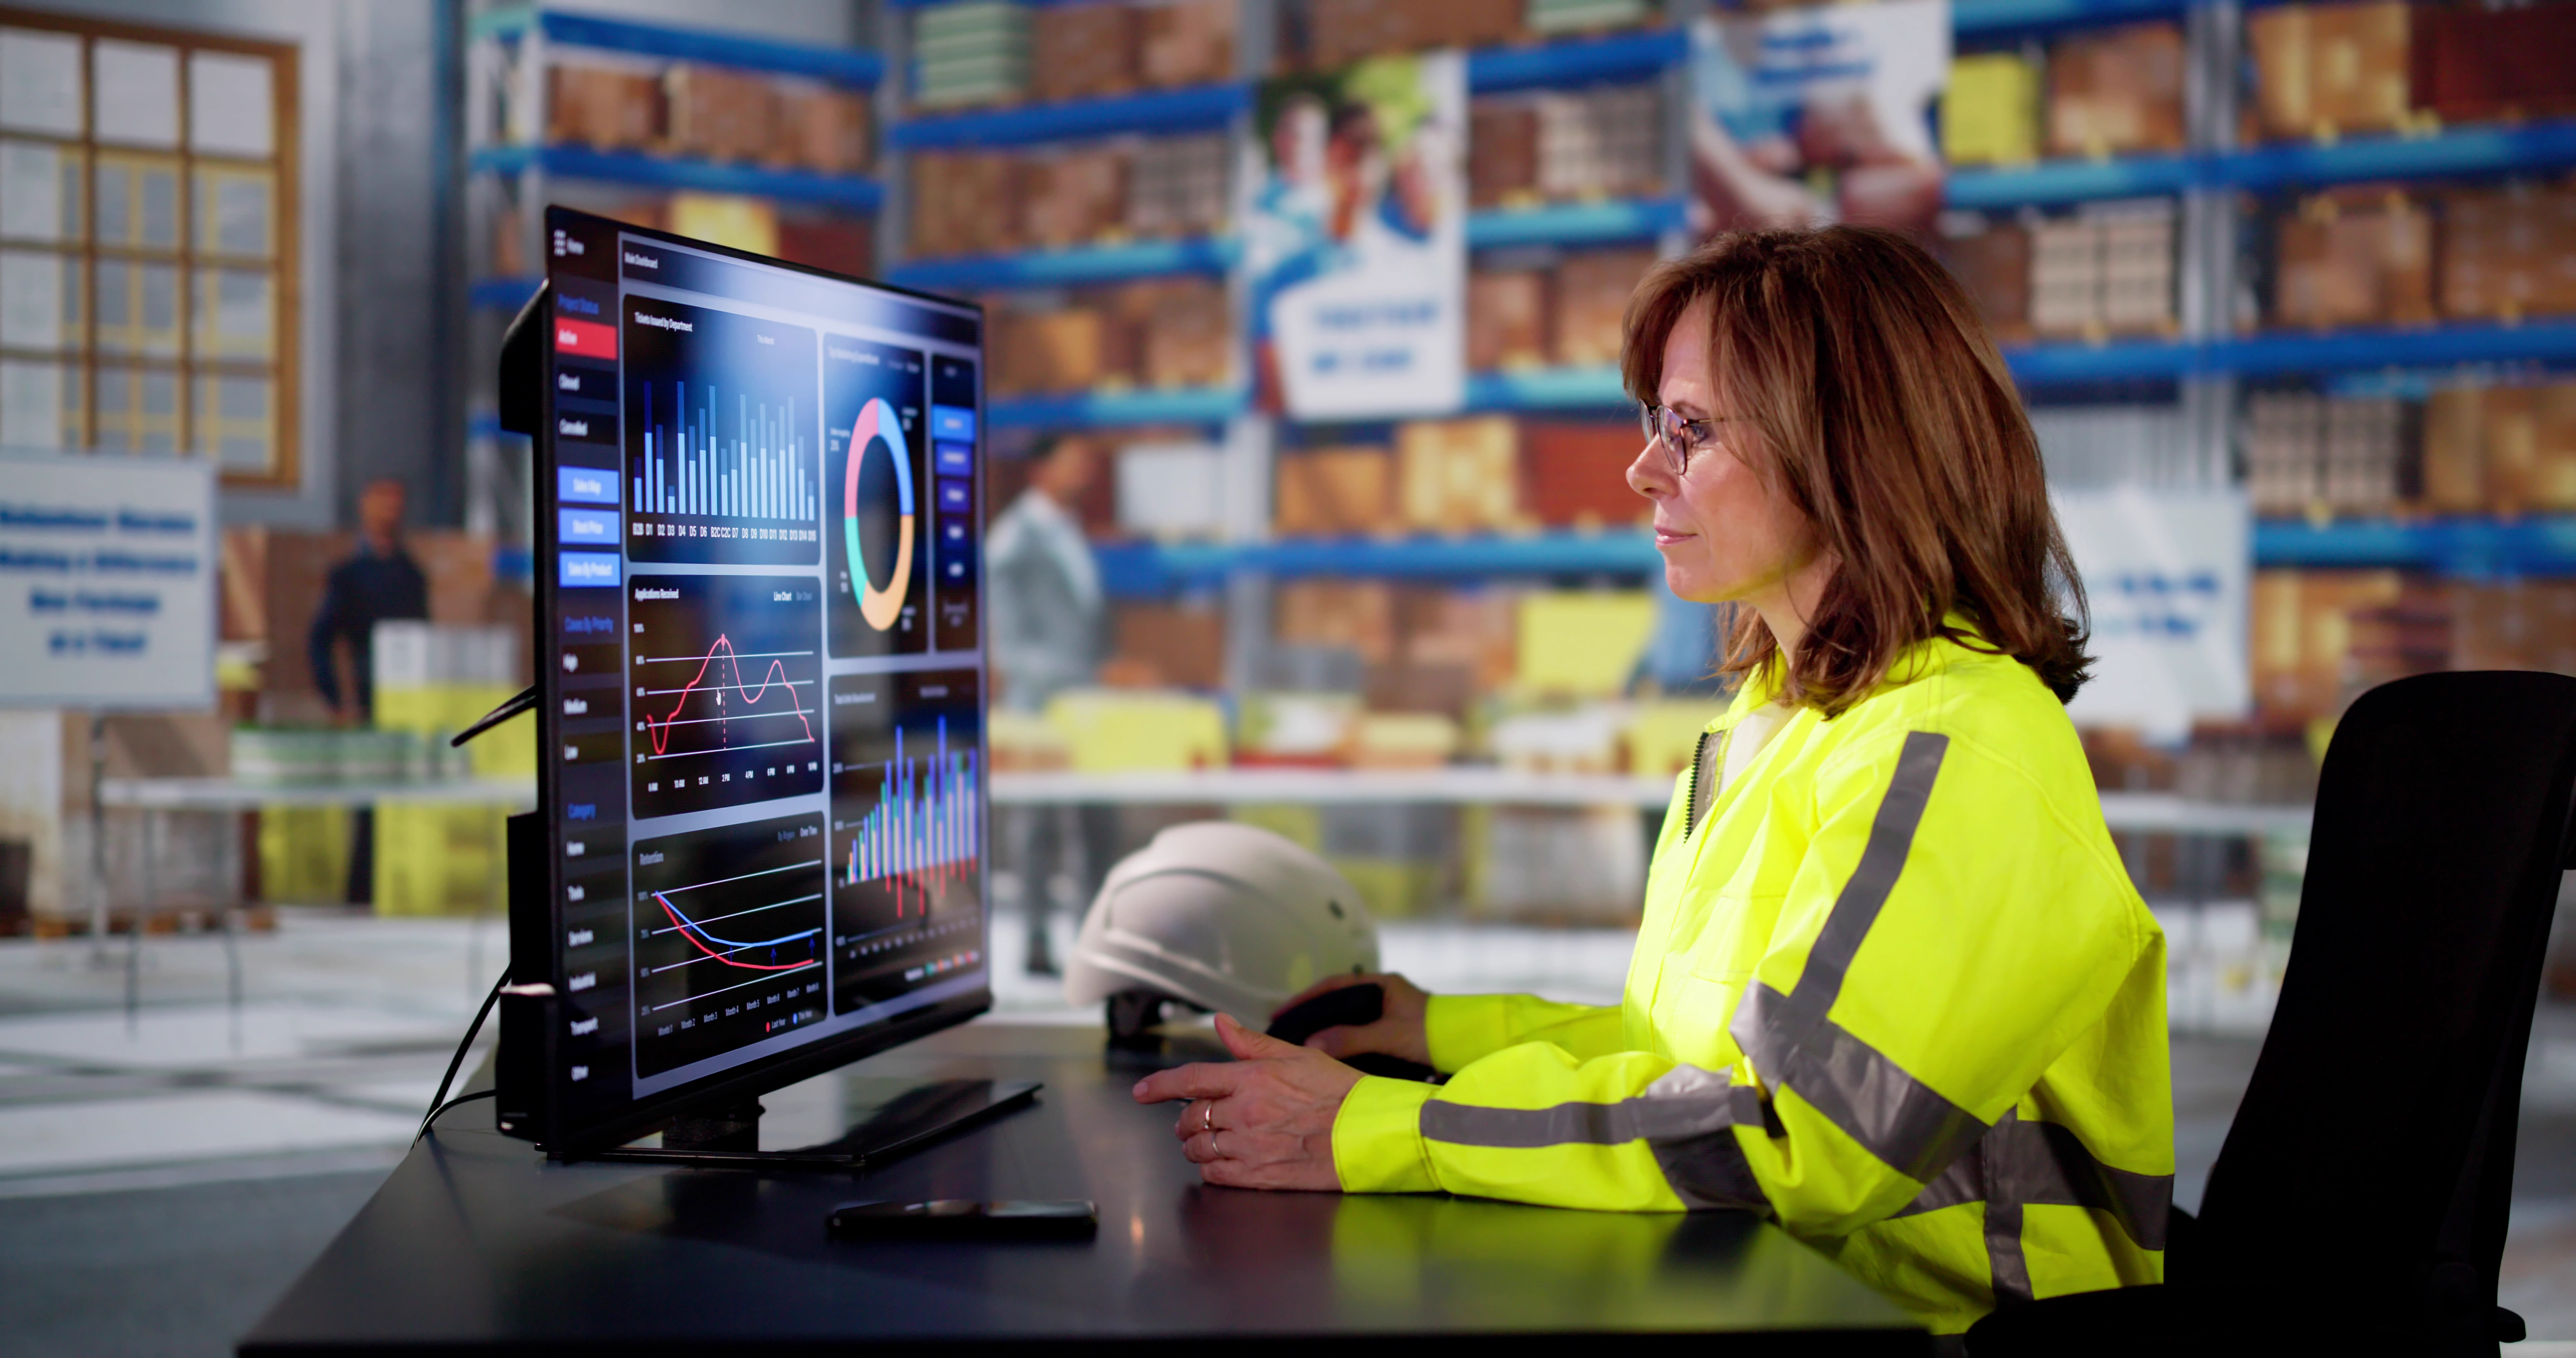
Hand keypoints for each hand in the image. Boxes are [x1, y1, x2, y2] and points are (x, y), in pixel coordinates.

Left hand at [1131, 1013, 1361, 1190]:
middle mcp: (1245, 1111)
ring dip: (1196, 1146)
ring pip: (1199, 1149)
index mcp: (1252, 1077)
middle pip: (1190, 1119)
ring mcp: (1250, 1146)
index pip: (1191, 1080)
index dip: (1159, 1086)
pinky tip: (1222, 1163)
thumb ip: (1252, 1042)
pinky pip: (1215, 1175)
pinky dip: (1210, 1169)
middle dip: (1185, 1121)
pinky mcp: (1259, 1175)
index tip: (1140, 1092)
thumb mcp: (1298, 1056)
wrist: (1369, 1133)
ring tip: (1209, 1142)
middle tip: (1193, 1122)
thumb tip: (1222, 1023)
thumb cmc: (1340, 1092)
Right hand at [1274, 972, 1431, 1068]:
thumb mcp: (1389, 1036)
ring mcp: (1391, 1013)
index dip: (1305, 998)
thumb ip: (1350, 1039)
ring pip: (1350, 1020)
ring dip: (1328, 1031)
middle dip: (1312, 1016)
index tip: (1280, 1012)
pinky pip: (1362, 1035)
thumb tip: (1311, 1045)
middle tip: (1286, 1031)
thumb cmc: (1434, 1034)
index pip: (1333, 985)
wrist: (1472, 1045)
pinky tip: (1332, 1057)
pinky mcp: (1397, 1033)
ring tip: (1302, 1046)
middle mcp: (1385, 995)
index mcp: (1382, 985)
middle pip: (1339, 1002)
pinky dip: (1345, 1043)